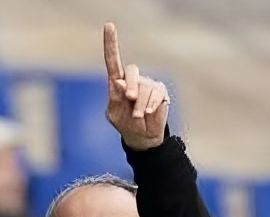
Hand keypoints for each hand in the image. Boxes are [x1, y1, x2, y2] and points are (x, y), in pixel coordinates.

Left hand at [103, 22, 170, 150]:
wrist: (142, 137)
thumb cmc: (126, 124)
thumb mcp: (115, 114)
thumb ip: (115, 99)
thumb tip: (119, 83)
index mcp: (118, 82)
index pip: (113, 61)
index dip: (111, 44)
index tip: (109, 26)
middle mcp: (133, 80)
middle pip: (132, 71)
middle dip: (131, 86)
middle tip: (129, 98)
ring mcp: (148, 84)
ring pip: (144, 88)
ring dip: (140, 105)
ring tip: (139, 116)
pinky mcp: (160, 91)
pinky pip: (156, 93)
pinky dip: (151, 104)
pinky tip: (148, 112)